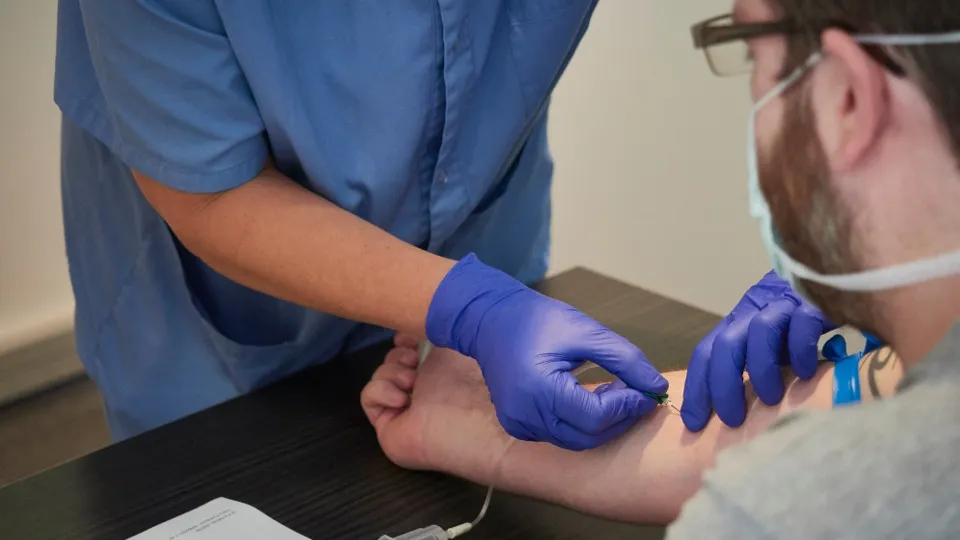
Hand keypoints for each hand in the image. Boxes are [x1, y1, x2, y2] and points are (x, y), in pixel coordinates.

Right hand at [361, 334, 506, 471]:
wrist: (477, 420)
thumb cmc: (475, 379)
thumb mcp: (460, 341)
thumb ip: (443, 328)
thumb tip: (424, 320)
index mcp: (443, 372)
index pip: (411, 351)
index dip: (405, 339)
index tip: (409, 335)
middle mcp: (424, 392)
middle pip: (392, 361)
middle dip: (399, 354)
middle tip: (415, 360)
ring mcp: (406, 412)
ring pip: (379, 377)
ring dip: (392, 372)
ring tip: (412, 381)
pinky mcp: (389, 429)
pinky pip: (368, 398)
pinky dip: (381, 391)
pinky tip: (402, 399)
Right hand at [426, 254, 667, 450]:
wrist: (490, 320)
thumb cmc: (537, 319)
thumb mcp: (586, 331)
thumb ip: (625, 359)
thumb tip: (656, 387)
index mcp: (539, 388)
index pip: (595, 416)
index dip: (627, 407)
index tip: (647, 391)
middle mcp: (524, 414)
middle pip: (587, 436)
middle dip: (619, 419)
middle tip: (635, 394)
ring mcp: (518, 424)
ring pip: (574, 441)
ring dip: (601, 423)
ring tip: (613, 393)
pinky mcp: (517, 426)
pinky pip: (557, 436)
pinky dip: (580, 425)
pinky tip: (588, 399)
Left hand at [681, 271, 834, 430]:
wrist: (830, 278)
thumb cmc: (797, 321)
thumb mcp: (768, 344)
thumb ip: (752, 363)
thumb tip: (735, 409)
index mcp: (737, 323)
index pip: (706, 353)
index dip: (697, 387)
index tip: (694, 422)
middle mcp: (754, 312)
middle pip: (726, 344)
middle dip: (722, 385)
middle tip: (732, 420)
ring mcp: (783, 305)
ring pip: (760, 331)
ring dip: (761, 369)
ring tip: (770, 399)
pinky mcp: (814, 302)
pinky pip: (803, 324)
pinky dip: (801, 351)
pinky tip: (806, 373)